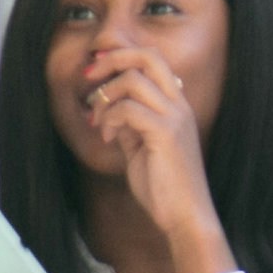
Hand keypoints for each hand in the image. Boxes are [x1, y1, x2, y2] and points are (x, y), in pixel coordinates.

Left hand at [78, 43, 231, 272]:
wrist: (184, 216)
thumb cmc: (163, 187)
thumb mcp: (139, 148)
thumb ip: (129, 125)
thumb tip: (109, 110)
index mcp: (175, 106)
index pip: (153, 60)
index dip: (121, 56)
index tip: (95, 69)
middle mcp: (179, 105)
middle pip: (148, 56)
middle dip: (112, 58)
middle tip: (88, 76)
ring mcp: (175, 117)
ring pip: (134, 80)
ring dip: (105, 97)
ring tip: (97, 122)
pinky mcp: (166, 133)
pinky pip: (129, 109)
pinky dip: (110, 119)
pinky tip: (107, 138)